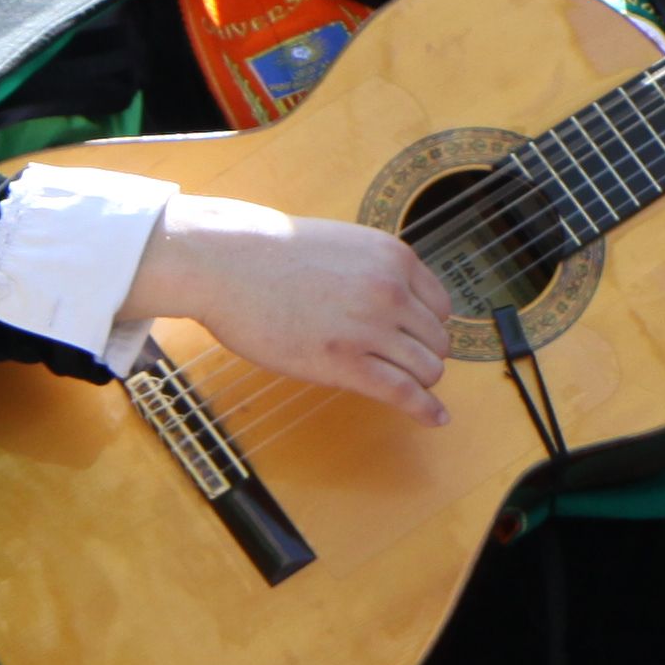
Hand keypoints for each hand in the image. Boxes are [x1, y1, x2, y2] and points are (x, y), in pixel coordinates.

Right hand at [124, 194, 454, 423]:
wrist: (224, 263)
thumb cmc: (271, 255)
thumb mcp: (344, 246)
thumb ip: (378, 272)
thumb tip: (401, 305)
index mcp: (394, 258)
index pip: (440, 306)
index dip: (427, 327)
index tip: (413, 340)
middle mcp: (391, 290)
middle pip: (436, 340)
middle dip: (422, 355)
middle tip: (398, 365)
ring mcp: (369, 326)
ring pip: (427, 368)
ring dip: (418, 381)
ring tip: (401, 386)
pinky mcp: (344, 362)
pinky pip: (403, 392)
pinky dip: (424, 409)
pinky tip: (436, 418)